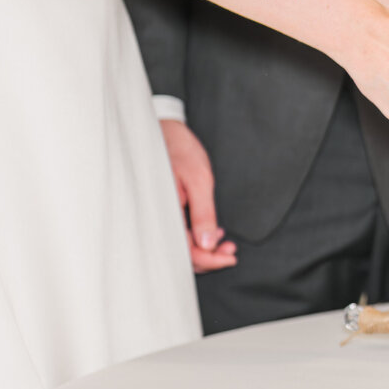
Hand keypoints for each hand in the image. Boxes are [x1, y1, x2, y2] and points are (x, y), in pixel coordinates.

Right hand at [159, 120, 237, 273]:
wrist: (165, 130)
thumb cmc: (179, 149)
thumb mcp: (198, 179)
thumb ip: (203, 213)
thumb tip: (207, 244)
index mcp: (161, 212)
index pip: (183, 250)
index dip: (208, 259)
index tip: (230, 257)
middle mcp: (157, 217)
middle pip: (180, 253)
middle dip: (208, 257)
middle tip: (231, 251)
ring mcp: (160, 214)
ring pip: (181, 244)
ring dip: (204, 249)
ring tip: (225, 242)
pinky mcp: (164, 209)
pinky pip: (179, 232)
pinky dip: (197, 237)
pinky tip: (212, 232)